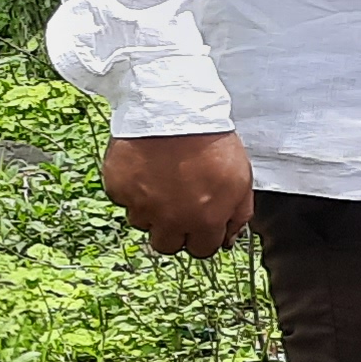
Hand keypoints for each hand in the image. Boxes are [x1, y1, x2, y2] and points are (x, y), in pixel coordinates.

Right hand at [101, 130, 253, 256]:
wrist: (174, 110)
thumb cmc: (211, 141)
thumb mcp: (242, 179)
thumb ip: (238, 214)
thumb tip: (229, 239)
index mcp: (205, 220)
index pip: (202, 250)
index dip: (201, 237)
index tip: (199, 224)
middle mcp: (171, 219)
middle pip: (167, 245)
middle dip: (173, 231)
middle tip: (177, 207)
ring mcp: (141, 205)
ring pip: (142, 222)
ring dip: (150, 209)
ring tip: (160, 181)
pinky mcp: (118, 189)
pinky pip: (123, 199)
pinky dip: (131, 189)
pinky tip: (144, 169)